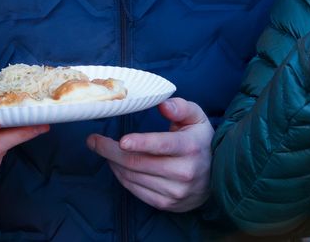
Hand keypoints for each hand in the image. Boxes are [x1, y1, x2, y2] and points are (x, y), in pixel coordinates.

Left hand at [86, 97, 211, 211]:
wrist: (216, 178)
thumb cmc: (199, 142)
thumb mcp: (196, 119)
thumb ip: (180, 108)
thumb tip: (163, 105)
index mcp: (190, 147)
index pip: (162, 145)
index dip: (141, 143)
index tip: (122, 141)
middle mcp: (185, 172)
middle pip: (138, 162)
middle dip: (110, 150)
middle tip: (93, 140)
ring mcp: (175, 191)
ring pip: (132, 176)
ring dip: (112, 162)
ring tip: (104, 149)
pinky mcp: (166, 203)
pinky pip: (134, 190)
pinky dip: (120, 176)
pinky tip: (116, 164)